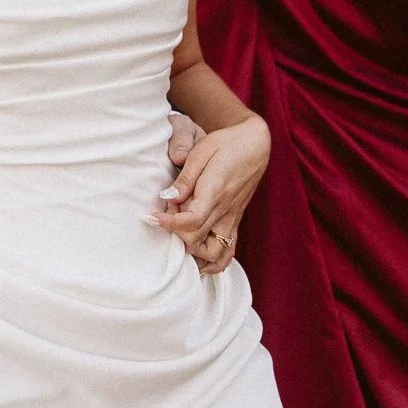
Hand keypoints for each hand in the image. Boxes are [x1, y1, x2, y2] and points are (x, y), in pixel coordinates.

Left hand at [155, 116, 269, 274]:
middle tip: (166, 213)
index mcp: (215, 193)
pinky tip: (198, 259)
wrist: (255, 144)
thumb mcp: (201, 152)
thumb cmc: (226, 144)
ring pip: (214, 255)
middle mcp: (225, 211)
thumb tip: (167, 198)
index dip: (169, 224)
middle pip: (196, 240)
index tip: (152, 217)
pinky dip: (213, 262)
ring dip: (193, 253)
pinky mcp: (235, 222)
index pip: (191, 221)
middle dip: (175, 233)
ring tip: (178, 236)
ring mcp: (232, 219)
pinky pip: (228, 252)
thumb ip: (184, 179)